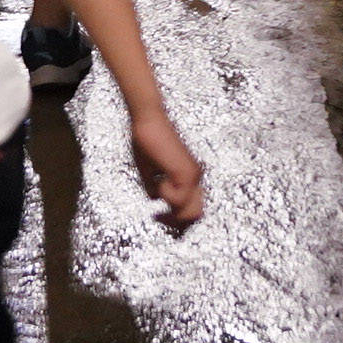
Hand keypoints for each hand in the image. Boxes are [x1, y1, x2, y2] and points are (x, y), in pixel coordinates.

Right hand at [124, 108, 206, 233]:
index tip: (158, 216)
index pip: (193, 208)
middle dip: (175, 221)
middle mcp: (196, 177)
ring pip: (188, 211)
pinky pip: (178, 199)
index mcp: (189, 176)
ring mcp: (193, 175)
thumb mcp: (149, 171)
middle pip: (195, 215)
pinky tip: (159, 179)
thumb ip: (155, 188)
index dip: (177, 219)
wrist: (148, 120)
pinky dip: (165, 195)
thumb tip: (155, 201)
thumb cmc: (146, 141)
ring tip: (157, 187)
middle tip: (158, 216)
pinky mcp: (185, 172)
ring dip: (169, 206)